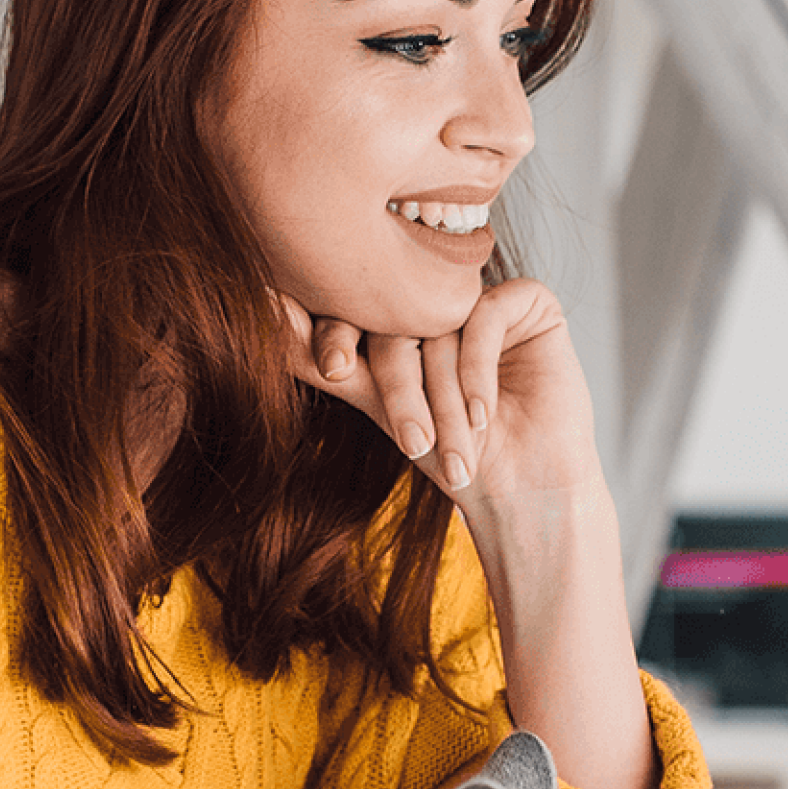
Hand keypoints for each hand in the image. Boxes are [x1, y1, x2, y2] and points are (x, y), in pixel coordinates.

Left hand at [273, 277, 602, 515]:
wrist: (522, 491)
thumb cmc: (447, 455)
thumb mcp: (375, 404)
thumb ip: (321, 356)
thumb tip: (259, 304)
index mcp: (399, 314)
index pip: (357, 308)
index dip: (340, 337)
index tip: (334, 367)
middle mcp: (440, 297)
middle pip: (398, 318)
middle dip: (402, 388)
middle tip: (411, 440)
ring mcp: (484, 296)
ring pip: (443, 324)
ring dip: (446, 396)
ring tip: (454, 449)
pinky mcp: (528, 302)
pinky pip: (488, 314)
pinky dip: (479, 369)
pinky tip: (485, 414)